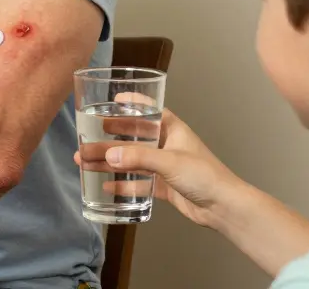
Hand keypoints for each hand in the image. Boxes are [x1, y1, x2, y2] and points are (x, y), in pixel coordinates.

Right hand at [75, 103, 242, 227]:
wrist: (224, 207)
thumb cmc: (203, 175)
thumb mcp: (169, 161)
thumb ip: (138, 157)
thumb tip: (107, 155)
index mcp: (171, 129)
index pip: (147, 111)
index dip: (129, 105)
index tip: (109, 101)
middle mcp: (165, 144)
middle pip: (132, 138)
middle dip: (108, 139)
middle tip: (85, 140)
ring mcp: (163, 166)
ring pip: (131, 161)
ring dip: (109, 162)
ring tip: (84, 162)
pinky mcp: (163, 186)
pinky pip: (137, 182)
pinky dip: (122, 183)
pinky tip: (105, 185)